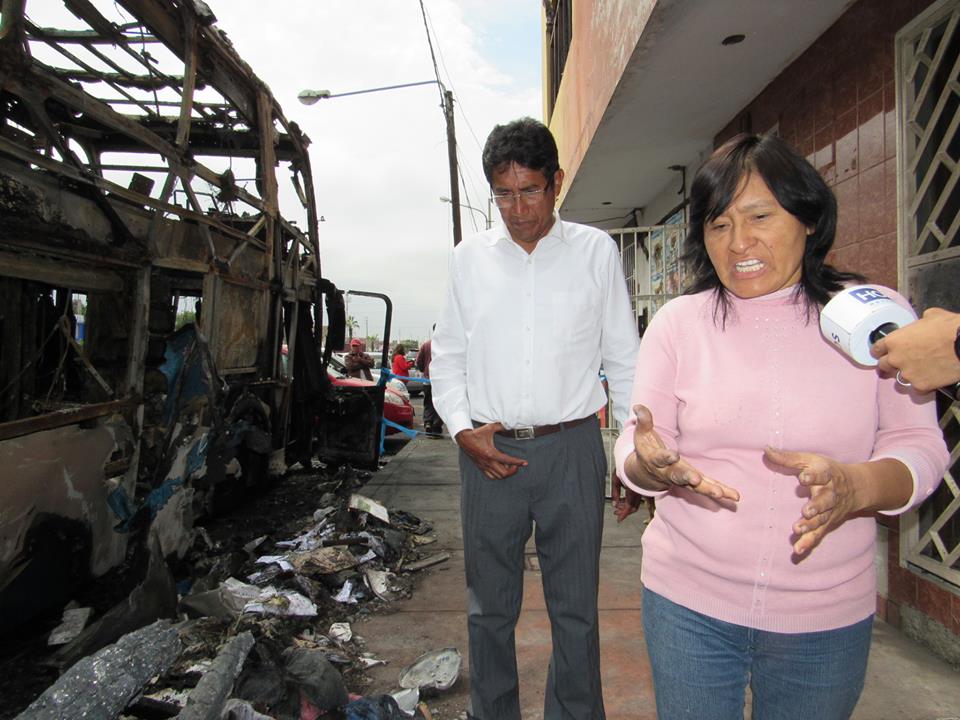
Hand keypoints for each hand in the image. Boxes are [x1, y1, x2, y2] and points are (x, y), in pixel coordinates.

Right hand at [455, 423, 527, 479]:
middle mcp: (488, 462)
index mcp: (491, 453)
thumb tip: (508, 424)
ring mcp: (484, 466)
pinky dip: (498, 475)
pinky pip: (491, 476)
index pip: (508, 461)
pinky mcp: (481, 467)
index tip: (525, 463)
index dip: (518, 462)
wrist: (464, 439)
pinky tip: (500, 468)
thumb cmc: (476, 433)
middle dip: (513, 470)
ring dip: (505, 473)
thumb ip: (500, 426)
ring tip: (508, 466)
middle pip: (504, 473)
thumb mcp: (489, 428)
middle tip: (516, 465)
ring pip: (498, 477)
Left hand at [611, 469, 642, 521]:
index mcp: (632, 490)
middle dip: (624, 512)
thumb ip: (615, 493)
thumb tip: (614, 504)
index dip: (623, 514)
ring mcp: (641, 490)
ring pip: (635, 504)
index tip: (619, 520)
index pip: (629, 507)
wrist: (631, 459)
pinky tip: (621, 500)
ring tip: (616, 505)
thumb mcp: (615, 480)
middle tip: (616, 512)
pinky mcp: (641, 488)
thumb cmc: (623, 467)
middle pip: (633, 507)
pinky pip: (636, 498)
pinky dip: (628, 501)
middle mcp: (638, 491)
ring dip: (626, 507)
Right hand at [624, 404, 739, 501]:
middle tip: (695, 479)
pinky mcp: (693, 483)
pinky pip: (707, 488)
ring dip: (707, 489)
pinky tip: (734, 496)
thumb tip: (639, 406)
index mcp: (656, 460)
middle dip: (686, 478)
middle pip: (677, 476)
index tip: (673, 455)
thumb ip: (644, 421)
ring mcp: (682, 479)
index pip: (660, 459)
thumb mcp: (642, 434)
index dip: (666, 457)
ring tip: (720, 493)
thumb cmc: (647, 449)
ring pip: (694, 487)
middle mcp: (668, 472)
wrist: (647, 473)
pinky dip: (721, 492)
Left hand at [763, 448, 860, 556]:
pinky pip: (818, 535)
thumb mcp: (810, 460)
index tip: (803, 478)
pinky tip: (798, 550)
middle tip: (806, 511)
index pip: (821, 475)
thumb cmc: (827, 471)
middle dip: (817, 506)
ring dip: (810, 526)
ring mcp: (829, 511)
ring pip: (821, 520)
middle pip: (825, 501)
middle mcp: (830, 494)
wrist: (856, 487)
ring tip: (797, 530)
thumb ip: (788, 458)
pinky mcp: (827, 524)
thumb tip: (766, 449)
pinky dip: (809, 543)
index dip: (813, 476)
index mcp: (826, 475)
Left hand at [870, 308, 959, 391]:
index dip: (880, 351)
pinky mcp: (920, 386)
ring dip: (907, 375)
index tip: (882, 353)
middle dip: (890, 364)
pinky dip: (922, 385)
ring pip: (900, 378)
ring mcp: (907, 374)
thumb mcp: (931, 316)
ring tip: (919, 371)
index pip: (876, 349)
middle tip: (900, 363)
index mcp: (894, 341)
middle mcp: (896, 359)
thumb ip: (919, 323)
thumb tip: (923, 322)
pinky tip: (931, 379)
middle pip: (884, 366)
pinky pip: (917, 388)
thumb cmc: (948, 327)